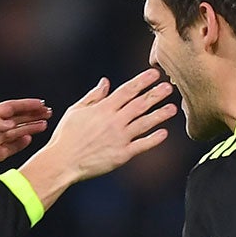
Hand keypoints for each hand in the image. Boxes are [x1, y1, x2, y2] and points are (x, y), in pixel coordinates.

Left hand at [0, 99, 51, 194]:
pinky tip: (30, 140)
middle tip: (47, 113)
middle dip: (31, 115)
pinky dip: (20, 143)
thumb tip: (12, 123)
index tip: (40, 104)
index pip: (9, 108)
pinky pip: (10, 147)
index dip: (25, 105)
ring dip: (29, 128)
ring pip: (15, 133)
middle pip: (15, 119)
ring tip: (44, 125)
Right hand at [17, 70, 176, 203]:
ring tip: (172, 108)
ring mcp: (119, 138)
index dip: (142, 81)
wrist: (63, 162)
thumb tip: (106, 82)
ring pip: (144, 123)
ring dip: (159, 114)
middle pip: (139, 104)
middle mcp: (114, 121)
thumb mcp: (76, 110)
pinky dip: (153, 139)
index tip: (155, 74)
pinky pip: (141, 145)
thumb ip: (94, 96)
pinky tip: (164, 133)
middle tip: (169, 87)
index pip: (127, 90)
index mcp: (103, 109)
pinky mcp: (121, 155)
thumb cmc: (66, 136)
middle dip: (155, 94)